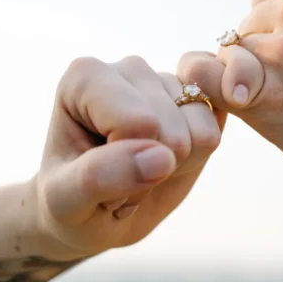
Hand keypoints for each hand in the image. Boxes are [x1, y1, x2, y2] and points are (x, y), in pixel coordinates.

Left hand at [33, 56, 224, 257]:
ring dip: (173, 169)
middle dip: (150, 172)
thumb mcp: (66, 202)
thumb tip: (161, 157)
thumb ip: (99, 177)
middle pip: (172, 130)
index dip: (126, 167)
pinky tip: (164, 161)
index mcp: (86, 76)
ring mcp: (165, 80)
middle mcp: (129, 68)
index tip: (96, 176)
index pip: (137, 122)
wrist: (91, 213)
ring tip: (139, 170)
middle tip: (118, 179)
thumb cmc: (68, 203)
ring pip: (200, 134)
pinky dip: (195, 162)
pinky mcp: (195, 98)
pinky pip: (216, 133)